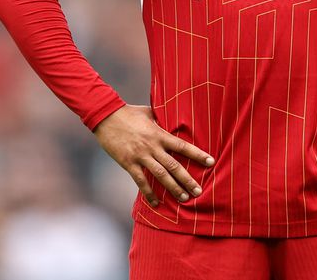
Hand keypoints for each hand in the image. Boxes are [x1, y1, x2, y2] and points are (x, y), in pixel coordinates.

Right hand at [94, 105, 214, 207]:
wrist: (105, 115)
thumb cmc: (128, 112)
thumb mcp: (148, 112)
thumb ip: (160, 119)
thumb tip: (171, 118)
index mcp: (159, 133)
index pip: (182, 146)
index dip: (197, 154)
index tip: (211, 162)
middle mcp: (152, 146)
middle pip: (174, 165)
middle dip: (188, 179)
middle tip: (199, 191)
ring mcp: (140, 156)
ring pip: (160, 175)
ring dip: (173, 188)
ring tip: (184, 198)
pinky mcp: (128, 163)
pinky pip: (141, 181)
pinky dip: (149, 193)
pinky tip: (156, 203)